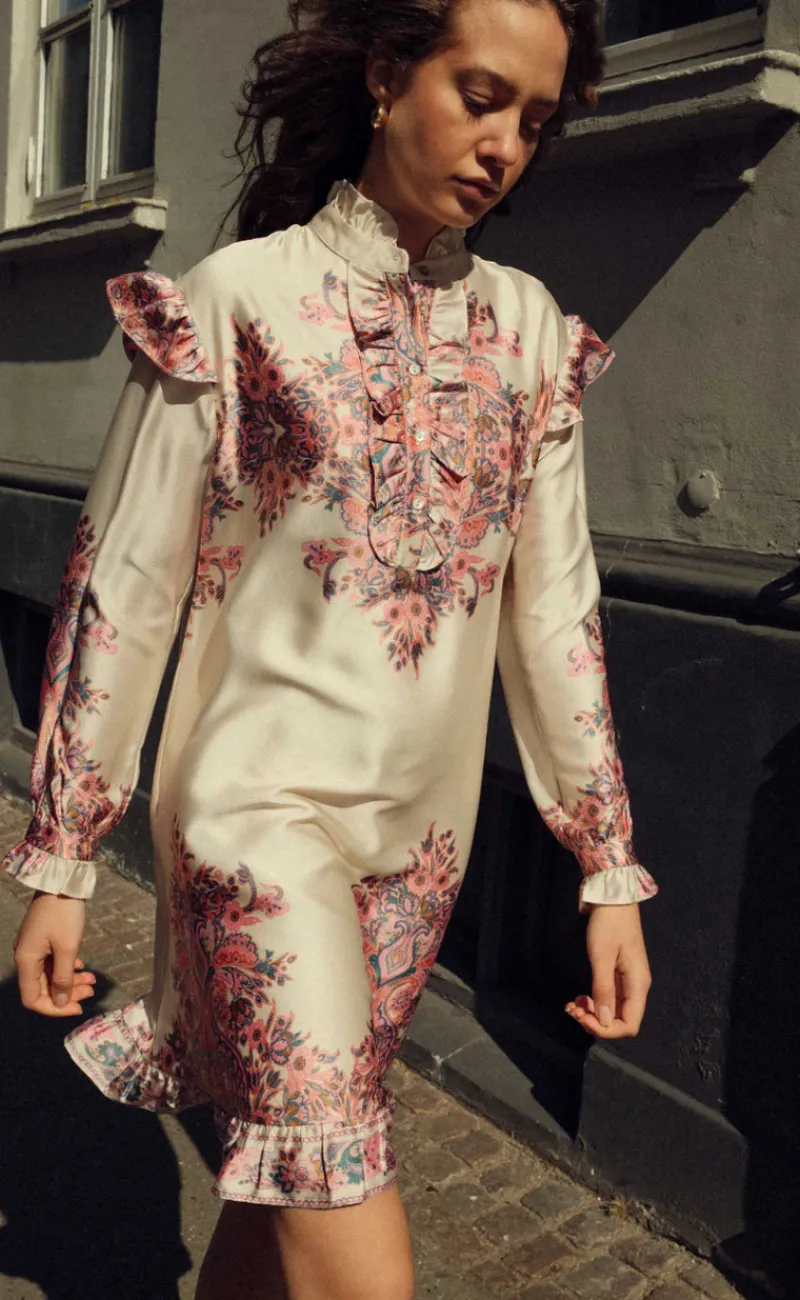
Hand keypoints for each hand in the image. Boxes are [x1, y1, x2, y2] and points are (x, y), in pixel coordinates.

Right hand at [13, 892, 95, 1016]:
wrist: (62, 881)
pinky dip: (67, 967)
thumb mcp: (68, 948)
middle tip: (90, 992)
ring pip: (50, 975)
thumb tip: (60, 1002)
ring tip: (92, 980)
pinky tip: (82, 965)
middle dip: (67, 994)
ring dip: (71, 980)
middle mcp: (26, 957)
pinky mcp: (42, 939)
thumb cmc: (64, 914)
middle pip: (43, 988)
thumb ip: (64, 978)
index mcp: (26, 961)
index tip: (76, 1008)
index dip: (54, 1008)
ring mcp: (33, 947)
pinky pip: (53, 962)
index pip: (33, 999)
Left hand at [565, 902, 651, 1039]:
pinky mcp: (619, 975)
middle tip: (573, 1010)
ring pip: (613, 1011)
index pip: (630, 1025)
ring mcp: (628, 981)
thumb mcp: (602, 957)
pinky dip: (594, 1002)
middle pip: (621, 1021)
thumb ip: (603, 990)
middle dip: (596, 1022)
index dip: (607, 1030)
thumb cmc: (609, 925)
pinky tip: (580, 997)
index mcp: (638, 985)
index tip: (583, 1019)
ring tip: (573, 1004)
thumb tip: (604, 1021)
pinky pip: (609, 998)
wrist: (613, 899)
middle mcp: (636, 987)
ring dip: (593, 1013)